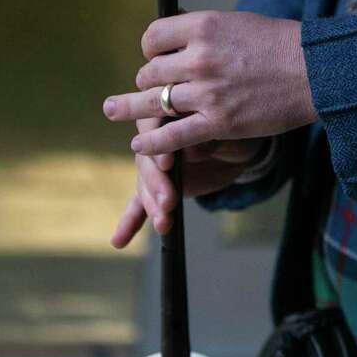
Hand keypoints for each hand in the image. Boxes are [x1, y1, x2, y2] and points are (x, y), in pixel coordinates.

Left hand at [102, 10, 317, 154]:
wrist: (316, 71)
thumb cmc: (283, 45)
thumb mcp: (240, 24)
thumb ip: (207, 31)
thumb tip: (180, 33)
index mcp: (204, 26)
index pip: (153, 37)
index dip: (150, 50)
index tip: (155, 58)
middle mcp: (199, 57)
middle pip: (151, 72)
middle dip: (148, 81)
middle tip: (150, 88)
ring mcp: (207, 92)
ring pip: (155, 102)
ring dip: (131, 108)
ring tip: (113, 110)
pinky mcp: (219, 122)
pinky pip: (173, 135)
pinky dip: (152, 141)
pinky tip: (139, 144)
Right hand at [110, 116, 269, 247]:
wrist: (238, 147)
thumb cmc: (233, 131)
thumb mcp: (229, 133)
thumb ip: (211, 138)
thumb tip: (193, 148)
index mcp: (168, 116)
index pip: (153, 126)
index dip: (156, 144)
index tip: (168, 164)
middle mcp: (154, 139)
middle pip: (145, 159)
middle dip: (156, 183)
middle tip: (168, 201)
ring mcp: (153, 165)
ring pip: (145, 184)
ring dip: (152, 205)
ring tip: (163, 223)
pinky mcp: (157, 186)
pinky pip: (140, 202)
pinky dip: (130, 221)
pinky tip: (119, 241)